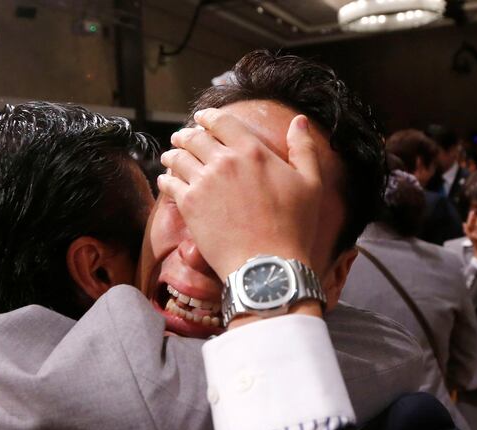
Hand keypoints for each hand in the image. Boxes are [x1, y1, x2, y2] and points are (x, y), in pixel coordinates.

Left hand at [158, 109, 321, 279]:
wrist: (267, 264)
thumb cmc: (293, 228)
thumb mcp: (310, 184)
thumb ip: (303, 149)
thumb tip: (298, 121)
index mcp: (252, 150)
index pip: (222, 122)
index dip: (208, 117)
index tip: (201, 118)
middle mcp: (224, 161)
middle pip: (194, 137)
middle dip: (185, 134)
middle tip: (181, 137)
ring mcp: (203, 182)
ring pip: (178, 158)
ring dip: (172, 154)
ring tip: (169, 156)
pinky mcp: (189, 205)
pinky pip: (170, 184)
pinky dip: (165, 179)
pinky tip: (165, 181)